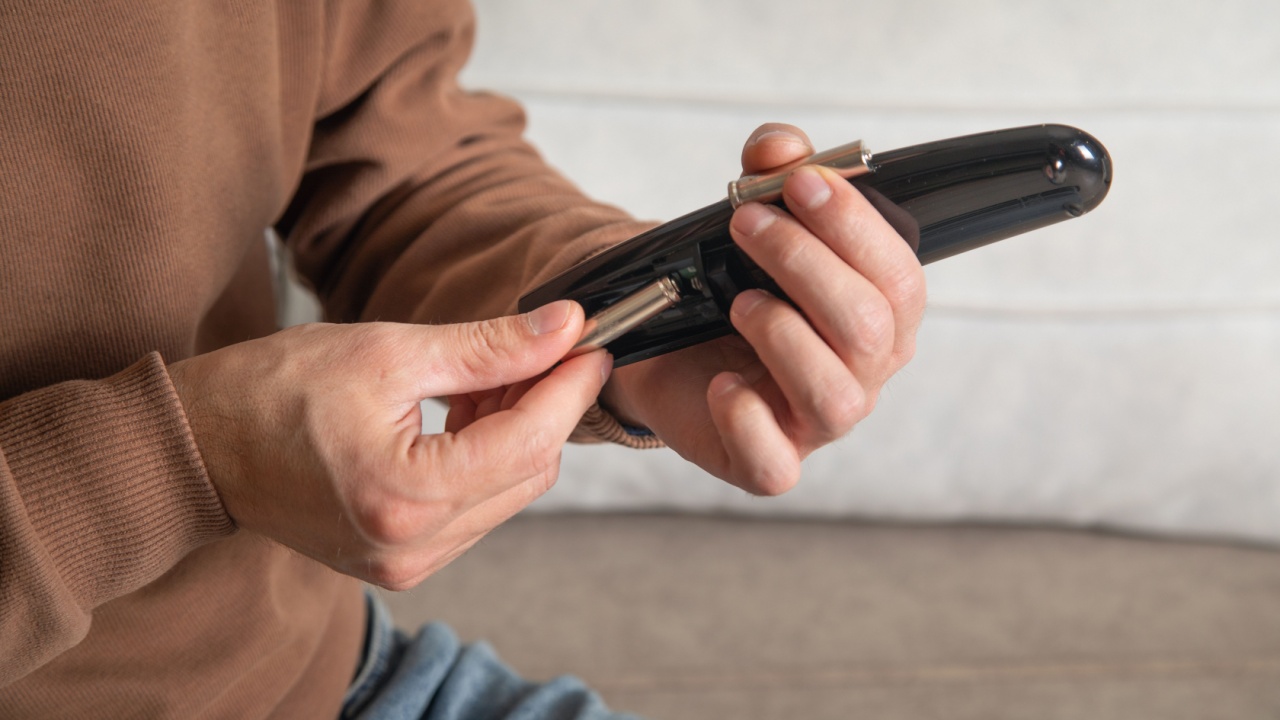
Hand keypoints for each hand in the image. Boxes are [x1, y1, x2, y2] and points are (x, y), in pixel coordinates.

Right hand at [170, 301, 609, 589]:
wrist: (200, 446)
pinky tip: (464, 413)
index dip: (571, 386)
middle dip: (547, 406)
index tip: (592, 342)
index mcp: (406, 493)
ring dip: (517, 432)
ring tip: (488, 378)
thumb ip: (489, 346)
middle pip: (530, 472)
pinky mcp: (401, 562)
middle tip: (538, 348)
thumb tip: (564, 326)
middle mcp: (412, 546)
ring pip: (509, 493)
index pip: (529, 440)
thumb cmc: (273, 389)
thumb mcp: (389, 350)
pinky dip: (486, 459)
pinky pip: (475, 509)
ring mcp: (407, 563)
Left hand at [602, 123, 925, 493]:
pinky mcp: (767, 462)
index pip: (900, 276)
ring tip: (739, 302)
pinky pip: (775, 463)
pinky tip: (721, 382)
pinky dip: (746, 419)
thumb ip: (772, 175)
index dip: (854, 226)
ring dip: (783, 335)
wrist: (670, 351)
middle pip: (868, 329)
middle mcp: (862, 373)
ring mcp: (816, 424)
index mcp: (880, 315)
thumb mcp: (753, 219)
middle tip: (745, 223)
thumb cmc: (732, 286)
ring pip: (835, 398)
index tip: (800, 182)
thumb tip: (779, 148)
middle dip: (805, 264)